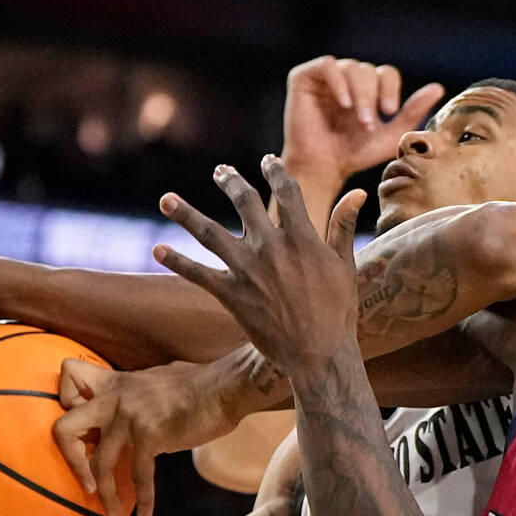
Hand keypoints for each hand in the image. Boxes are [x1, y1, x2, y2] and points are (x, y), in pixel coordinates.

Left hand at [53, 359, 237, 515]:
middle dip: (69, 459)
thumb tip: (139, 406)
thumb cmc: (200, 384)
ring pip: (98, 463)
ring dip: (104, 493)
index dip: (67, 401)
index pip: (68, 376)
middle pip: (63, 428)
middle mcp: (115, 398)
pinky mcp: (151, 436)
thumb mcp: (156, 380)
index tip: (85, 424)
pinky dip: (143, 502)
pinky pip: (139, 476)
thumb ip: (138, 394)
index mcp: (115, 382)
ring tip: (111, 513)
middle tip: (84, 478)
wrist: (226, 387)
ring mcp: (130, 418)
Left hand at [154, 157, 365, 375]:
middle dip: (230, 182)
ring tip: (166, 200)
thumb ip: (343, 226)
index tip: (267, 161)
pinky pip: (197, 273)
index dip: (275, 171)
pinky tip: (157, 250)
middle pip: (244, 201)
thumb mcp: (345, 265)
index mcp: (302, 236)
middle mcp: (271, 246)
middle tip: (220, 172)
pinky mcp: (231, 294)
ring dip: (185, 214)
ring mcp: (248, 269)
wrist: (318, 354)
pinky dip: (176, 261)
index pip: (286, 191)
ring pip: (209, 233)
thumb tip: (357, 192)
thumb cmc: (337, 312)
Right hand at [282, 56, 443, 181]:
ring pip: (351, 67)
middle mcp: (348, 80)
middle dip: (372, 97)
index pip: (386, 74)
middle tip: (368, 124)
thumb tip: (438, 88)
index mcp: (368, 89)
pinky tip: (343, 103)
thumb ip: (412, 113)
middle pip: (368, 71)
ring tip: (357, 118)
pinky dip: (338, 81)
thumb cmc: (354, 154)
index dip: (390, 89)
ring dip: (358, 94)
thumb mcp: (389, 135)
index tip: (389, 112)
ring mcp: (326, 78)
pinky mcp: (304, 78)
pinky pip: (326, 65)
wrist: (322, 168)